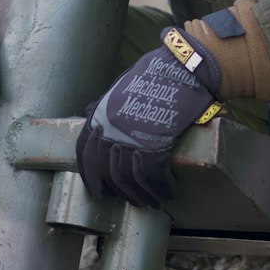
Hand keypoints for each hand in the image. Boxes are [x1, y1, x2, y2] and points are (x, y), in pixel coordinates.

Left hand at [75, 28, 221, 208]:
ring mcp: (131, 137)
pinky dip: (162, 188)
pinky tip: (169, 192)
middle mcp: (111, 128)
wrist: (183, 67)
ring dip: (143, 194)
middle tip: (134, 201)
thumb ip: (108, 102)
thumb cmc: (157, 72)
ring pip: (131, 178)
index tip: (97, 192)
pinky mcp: (155, 144)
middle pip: (110, 170)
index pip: (86, 152)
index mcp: (101, 114)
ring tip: (154, 202)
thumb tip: (91, 111)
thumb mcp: (123, 83)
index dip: (89, 175)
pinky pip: (154, 176)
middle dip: (122, 190)